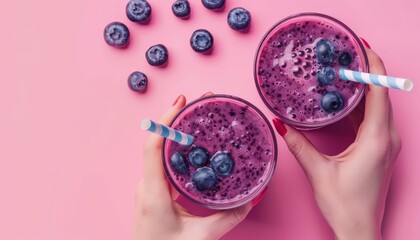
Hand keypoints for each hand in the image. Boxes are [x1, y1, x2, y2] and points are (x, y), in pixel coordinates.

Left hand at [133, 94, 253, 239]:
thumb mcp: (201, 237)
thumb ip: (228, 217)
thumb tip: (251, 199)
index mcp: (153, 192)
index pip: (153, 146)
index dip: (166, 121)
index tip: (181, 102)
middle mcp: (146, 185)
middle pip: (158, 142)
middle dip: (177, 119)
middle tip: (199, 104)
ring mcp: (147, 187)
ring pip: (160, 151)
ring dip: (177, 133)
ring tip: (198, 118)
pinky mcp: (152, 192)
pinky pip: (163, 163)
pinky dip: (177, 149)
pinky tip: (192, 145)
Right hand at [273, 47, 400, 239]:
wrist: (359, 228)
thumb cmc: (345, 204)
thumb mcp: (318, 171)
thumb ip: (299, 145)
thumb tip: (281, 124)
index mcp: (377, 139)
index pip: (379, 91)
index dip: (372, 65)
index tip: (361, 46)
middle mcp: (387, 137)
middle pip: (381, 93)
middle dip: (366, 70)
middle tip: (345, 53)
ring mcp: (386, 143)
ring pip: (378, 105)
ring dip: (363, 86)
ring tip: (343, 70)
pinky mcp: (380, 148)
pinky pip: (374, 118)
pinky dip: (361, 104)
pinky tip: (344, 98)